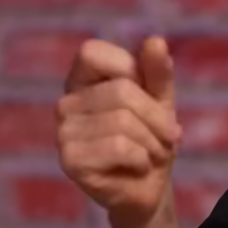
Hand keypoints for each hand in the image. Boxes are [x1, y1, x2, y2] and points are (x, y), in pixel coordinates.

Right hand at [56, 37, 180, 225]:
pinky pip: (120, 147)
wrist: (150, 187)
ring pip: (123, 121)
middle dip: (156, 118)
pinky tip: (136, 167)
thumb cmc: (151, 138)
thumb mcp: (161, 101)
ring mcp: (64, 133)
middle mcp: (66, 103)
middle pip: (121, 91)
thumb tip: (155, 40)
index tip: (146, 93)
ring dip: (153, 142)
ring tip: (151, 154)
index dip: (129, 69)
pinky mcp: (70, 161)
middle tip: (163, 138)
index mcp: (82, 81)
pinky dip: (142, 159)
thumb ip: (157, 72)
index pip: (92, 52)